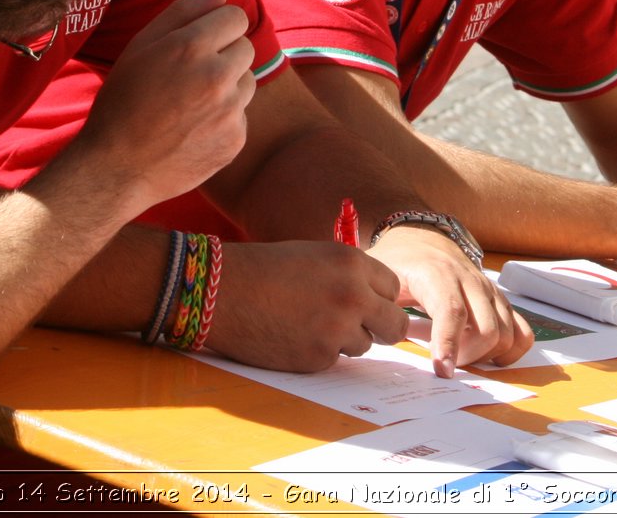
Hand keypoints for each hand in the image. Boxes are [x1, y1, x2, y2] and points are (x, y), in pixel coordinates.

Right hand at [73, 0, 254, 207]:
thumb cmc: (123, 100)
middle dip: (224, 55)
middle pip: (246, 47)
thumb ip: (185, 11)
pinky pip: (241, 115)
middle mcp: (216, 77)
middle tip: (189, 76)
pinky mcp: (235, 140)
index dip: (217, 27)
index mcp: (191, 47)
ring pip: (247, 81)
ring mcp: (229, 112)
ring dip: (227, 86)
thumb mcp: (141, 46)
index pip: (236, 17)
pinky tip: (194, 128)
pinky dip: (224, 119)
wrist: (117, 167)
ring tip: (190, 103)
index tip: (197, 43)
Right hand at [205, 241, 407, 371]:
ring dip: (345, 340)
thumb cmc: (264, 269)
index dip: (380, 298)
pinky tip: (293, 336)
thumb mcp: (316, 257)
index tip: (368, 303)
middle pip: (395, 325)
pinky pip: (333, 359)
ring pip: (364, 345)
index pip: (393, 290)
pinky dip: (318, 352)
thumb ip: (350, 277)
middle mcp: (353, 297)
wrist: (221, 291)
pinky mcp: (318, 358)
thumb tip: (375, 302)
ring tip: (309, 324)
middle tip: (364, 327)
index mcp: (353, 264)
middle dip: (383, 328)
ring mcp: (337, 330)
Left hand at [368, 226, 532, 376]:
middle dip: (469, 357)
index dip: (449, 344)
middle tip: (445, 363)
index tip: (442, 371)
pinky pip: (522, 331)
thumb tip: (382, 336)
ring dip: (487, 356)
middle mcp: (471, 280)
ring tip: (459, 354)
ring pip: (508, 334)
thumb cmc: (399, 263)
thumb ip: (380, 304)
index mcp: (438, 274)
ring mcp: (490, 290)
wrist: (421, 239)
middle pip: (488, 329)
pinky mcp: (500, 300)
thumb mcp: (381, 278)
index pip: (452, 311)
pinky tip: (486, 355)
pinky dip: (510, 350)